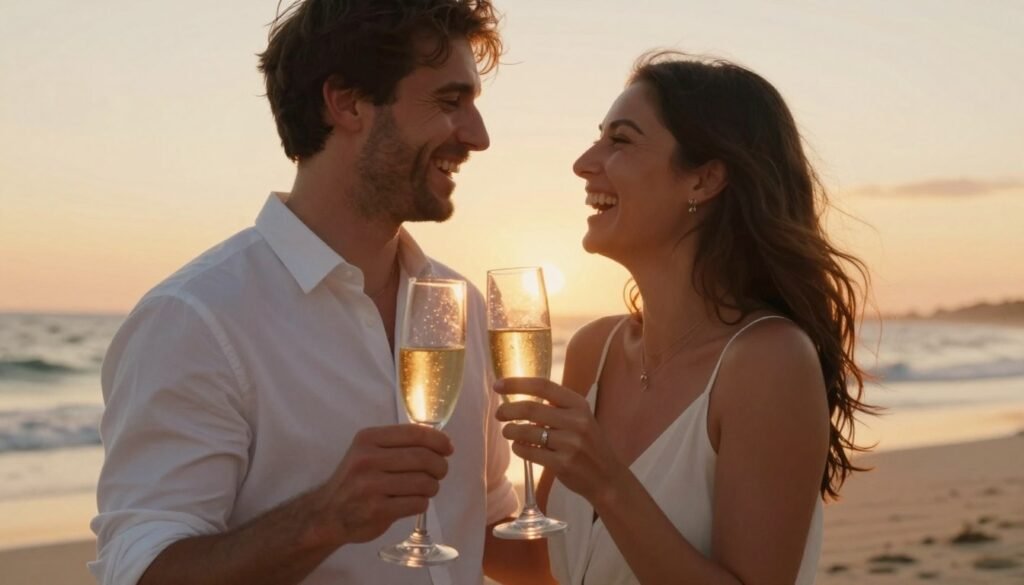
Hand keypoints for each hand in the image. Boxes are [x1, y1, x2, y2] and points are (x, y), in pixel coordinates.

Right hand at [313, 425, 452, 545]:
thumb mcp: (367, 451)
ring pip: (424, 482)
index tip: (448, 448)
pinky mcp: (378, 510)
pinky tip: (414, 501)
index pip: (414, 433)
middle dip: (440, 465)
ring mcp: (372, 486)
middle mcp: (368, 460)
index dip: (438, 440)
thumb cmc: (355, 479)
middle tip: (441, 471)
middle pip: (423, 458)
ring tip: (426, 488)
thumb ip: (397, 443)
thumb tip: (439, 441)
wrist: (327, 513)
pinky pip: (417, 503)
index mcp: (368, 439)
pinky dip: (422, 503)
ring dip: (433, 486)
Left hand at [494, 378, 626, 506]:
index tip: (498, 385)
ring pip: (527, 432)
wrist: (607, 478)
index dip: (517, 383)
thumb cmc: (588, 445)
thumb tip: (519, 400)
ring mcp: (570, 444)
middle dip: (508, 410)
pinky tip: (519, 447)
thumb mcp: (580, 419)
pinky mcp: (563, 464)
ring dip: (511, 431)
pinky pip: (530, 452)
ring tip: (507, 432)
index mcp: (579, 404)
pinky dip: (518, 448)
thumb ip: (556, 408)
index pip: (543, 386)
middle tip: (499, 414)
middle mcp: (576, 421)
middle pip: (531, 409)